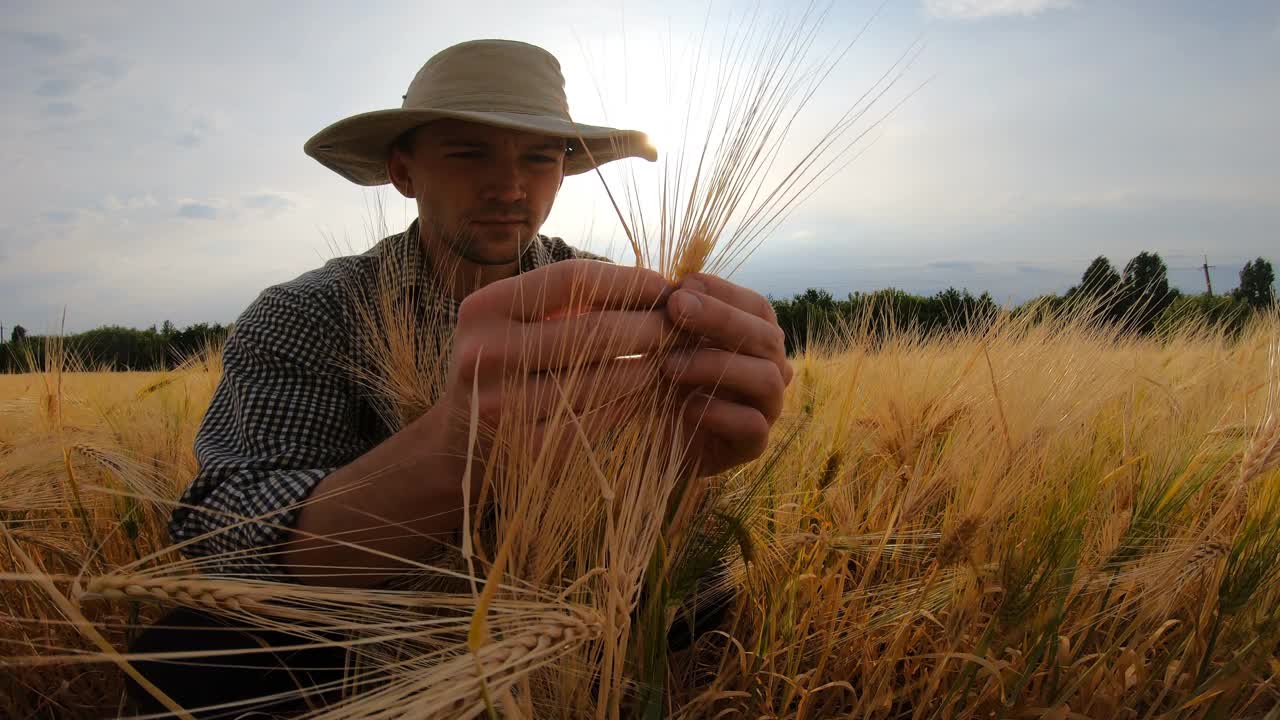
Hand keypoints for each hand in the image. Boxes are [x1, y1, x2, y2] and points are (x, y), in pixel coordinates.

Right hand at [436, 259, 675, 477]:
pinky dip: (634, 401)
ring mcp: (506, 407)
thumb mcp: (516, 321)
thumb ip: (572, 300)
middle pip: (596, 331)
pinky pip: (603, 418)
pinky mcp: (530, 451)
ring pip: (607, 378)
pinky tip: (648, 392)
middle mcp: (488, 355)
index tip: (666, 287)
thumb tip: (658, 286)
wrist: (460, 444)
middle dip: (653, 326)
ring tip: (671, 357)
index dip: (629, 281)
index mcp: (484, 308)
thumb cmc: (507, 366)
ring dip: (651, 366)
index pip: (574, 279)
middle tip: (683, 327)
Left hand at [658, 273, 792, 477]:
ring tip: (668, 365)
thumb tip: (678, 288)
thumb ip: (677, 318)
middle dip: (719, 318)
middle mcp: (772, 369)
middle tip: (675, 309)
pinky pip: (753, 425)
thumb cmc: (666, 384)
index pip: (758, 306)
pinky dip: (720, 413)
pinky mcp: (755, 445)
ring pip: (765, 377)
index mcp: (757, 339)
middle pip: (765, 336)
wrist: (658, 443)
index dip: (722, 292)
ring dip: (715, 365)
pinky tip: (686, 408)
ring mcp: (769, 408)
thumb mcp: (668, 345)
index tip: (680, 286)